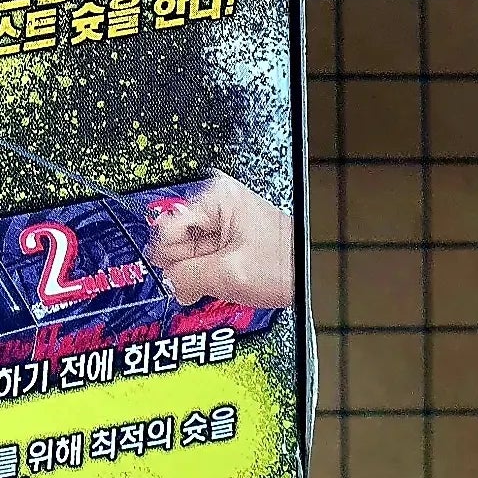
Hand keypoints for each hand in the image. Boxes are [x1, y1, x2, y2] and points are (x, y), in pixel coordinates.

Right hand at [144, 172, 294, 309]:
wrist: (311, 271)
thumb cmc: (284, 263)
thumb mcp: (229, 273)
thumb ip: (188, 277)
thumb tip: (168, 281)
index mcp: (215, 196)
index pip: (167, 227)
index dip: (171, 259)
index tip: (178, 277)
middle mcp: (217, 202)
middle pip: (178, 239)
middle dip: (189, 267)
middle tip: (210, 280)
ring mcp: (224, 219)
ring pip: (191, 252)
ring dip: (201, 273)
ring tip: (224, 280)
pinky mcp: (230, 236)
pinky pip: (205, 257)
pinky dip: (211, 273)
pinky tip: (227, 279)